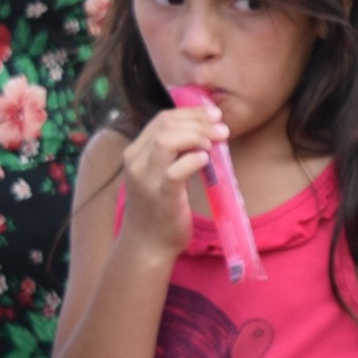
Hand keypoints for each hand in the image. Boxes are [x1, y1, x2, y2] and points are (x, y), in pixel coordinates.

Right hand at [117, 102, 225, 262]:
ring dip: (195, 136)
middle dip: (197, 121)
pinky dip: (192, 161)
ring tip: (214, 145)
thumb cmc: (159, 209)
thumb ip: (173, 155)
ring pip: (165, 141)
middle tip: (222, 128)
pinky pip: (174, 171)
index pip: (161, 119)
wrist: (148, 245)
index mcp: (135, 153)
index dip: (190, 113)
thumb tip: (203, 135)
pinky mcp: (160, 196)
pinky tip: (206, 160)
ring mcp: (145, 179)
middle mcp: (135, 162)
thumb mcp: (160, 175)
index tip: (214, 115)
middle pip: (165, 125)